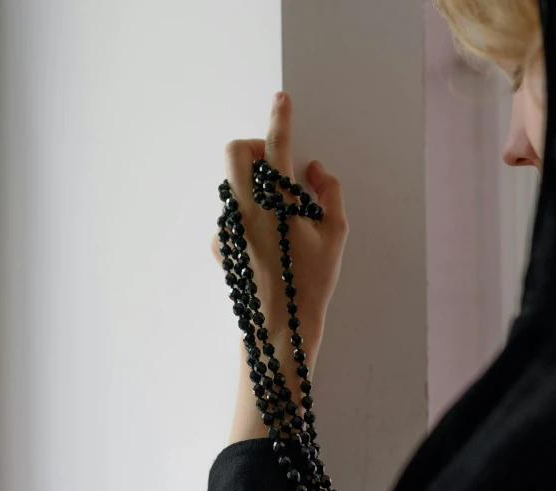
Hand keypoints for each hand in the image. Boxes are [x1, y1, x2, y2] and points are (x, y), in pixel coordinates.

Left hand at [211, 92, 348, 442]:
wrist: (281, 327)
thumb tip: (314, 168)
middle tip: (278, 167)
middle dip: (254, 148)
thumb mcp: (336, 235)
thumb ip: (329, 192)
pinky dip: (249, 215)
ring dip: (254, 185)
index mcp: (276, 203)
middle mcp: (245, 208)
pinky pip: (231, 215)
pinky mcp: (219, 245)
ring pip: (232, 184)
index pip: (278, 146)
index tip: (282, 99)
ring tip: (281, 217)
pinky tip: (268, 242)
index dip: (281, 117)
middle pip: (234, 153)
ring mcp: (226, 227)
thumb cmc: (313, 281)